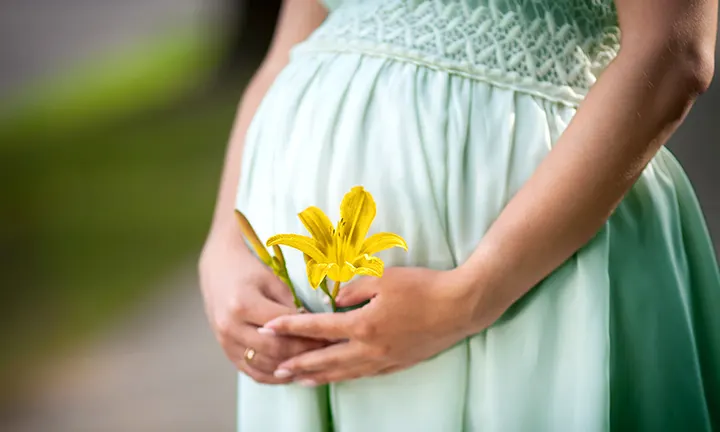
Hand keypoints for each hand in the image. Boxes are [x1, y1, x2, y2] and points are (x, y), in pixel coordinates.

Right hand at [199, 236, 326, 383]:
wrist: (217, 269)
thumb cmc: (249, 270)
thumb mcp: (272, 281)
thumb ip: (291, 306)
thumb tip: (315, 327)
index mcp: (243, 304)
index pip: (284, 327)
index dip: (310, 333)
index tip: (330, 335)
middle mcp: (231, 327)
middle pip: (275, 350)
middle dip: (305, 352)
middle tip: (327, 351)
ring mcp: (226, 342)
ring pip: (265, 366)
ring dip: (291, 367)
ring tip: (314, 363)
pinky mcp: (226, 351)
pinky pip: (253, 372)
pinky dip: (274, 375)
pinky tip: (292, 371)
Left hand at [261, 267, 486, 384]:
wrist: (460, 306)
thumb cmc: (423, 287)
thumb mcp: (385, 277)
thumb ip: (353, 287)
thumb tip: (335, 300)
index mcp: (363, 325)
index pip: (318, 328)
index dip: (290, 328)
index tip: (268, 329)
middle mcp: (370, 348)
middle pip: (325, 360)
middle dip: (298, 364)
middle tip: (275, 370)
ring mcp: (385, 359)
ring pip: (344, 373)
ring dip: (318, 377)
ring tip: (299, 381)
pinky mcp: (398, 363)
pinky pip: (365, 374)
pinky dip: (345, 377)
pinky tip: (339, 378)